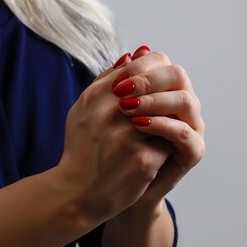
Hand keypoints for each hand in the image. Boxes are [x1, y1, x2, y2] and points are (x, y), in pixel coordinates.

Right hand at [55, 57, 172, 222]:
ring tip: (159, 129)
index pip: (136, 68)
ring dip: (166, 119)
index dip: (152, 71)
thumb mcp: (83, 110)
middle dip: (162, 95)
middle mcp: (110, 114)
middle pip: (154, 89)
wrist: (78, 193)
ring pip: (166, 114)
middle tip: (163, 104)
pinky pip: (168, 141)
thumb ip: (107, 80)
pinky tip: (155, 152)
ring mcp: (129, 137)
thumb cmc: (81, 148)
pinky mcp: (144, 160)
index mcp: (93, 98)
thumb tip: (138, 53)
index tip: (154, 82)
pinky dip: (166, 144)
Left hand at [111, 47, 205, 209]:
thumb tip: (125, 55)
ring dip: (156, 100)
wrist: (110, 189)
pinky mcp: (193, 151)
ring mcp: (190, 126)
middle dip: (149, 79)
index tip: (116, 78)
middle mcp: (180, 105)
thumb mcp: (106, 112)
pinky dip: (163, 125)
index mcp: (162, 90)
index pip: (161, 63)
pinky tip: (138, 125)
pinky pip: (185, 133)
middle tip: (122, 90)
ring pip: (186, 101)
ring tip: (127, 107)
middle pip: (177, 75)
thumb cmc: (107, 147)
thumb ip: (115, 85)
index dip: (140, 66)